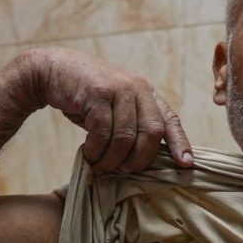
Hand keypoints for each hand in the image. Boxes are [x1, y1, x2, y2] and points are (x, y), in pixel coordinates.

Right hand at [24, 47, 191, 175]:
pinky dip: (96, 150)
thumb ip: (133, 126)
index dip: (180, 144)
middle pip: (152, 133)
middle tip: (125, 171)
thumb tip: (145, 162)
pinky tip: (89, 155)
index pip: (170, 121)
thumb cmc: (87, 97)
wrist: (55, 70)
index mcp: (147, 93)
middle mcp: (138, 88)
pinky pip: (103, 132)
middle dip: (140, 159)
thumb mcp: (116, 108)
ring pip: (126, 137)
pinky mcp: (98, 93)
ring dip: (113, 159)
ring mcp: (119, 89)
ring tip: (101, 167)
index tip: (186, 165)